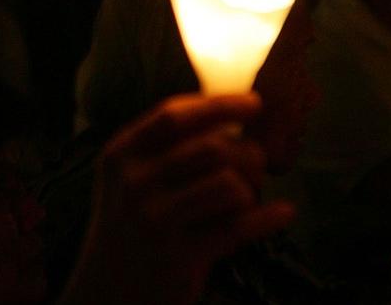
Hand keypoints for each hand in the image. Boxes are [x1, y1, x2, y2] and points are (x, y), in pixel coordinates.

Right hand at [67, 94, 295, 304]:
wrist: (107, 291)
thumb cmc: (131, 225)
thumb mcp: (130, 178)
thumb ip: (168, 147)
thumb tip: (233, 112)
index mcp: (121, 154)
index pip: (174, 116)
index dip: (220, 105)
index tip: (253, 104)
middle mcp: (134, 183)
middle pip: (213, 148)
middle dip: (247, 154)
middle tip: (256, 166)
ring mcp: (154, 221)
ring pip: (229, 185)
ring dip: (251, 189)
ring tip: (249, 198)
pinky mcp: (178, 257)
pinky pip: (238, 227)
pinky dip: (268, 217)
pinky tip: (283, 212)